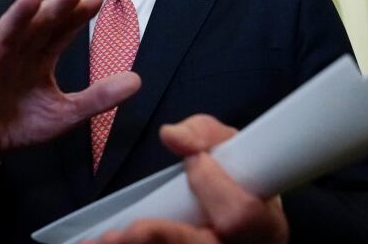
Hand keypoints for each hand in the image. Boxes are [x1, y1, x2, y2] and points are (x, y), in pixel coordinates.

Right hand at [0, 0, 140, 183]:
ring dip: (17, 17)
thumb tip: (137, 80)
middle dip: (55, 7)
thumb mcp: (66, 114)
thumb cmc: (23, 123)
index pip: (61, 30)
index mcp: (40, 57)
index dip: (77, 15)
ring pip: (5, 37)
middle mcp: (16, 54)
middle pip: (37, 26)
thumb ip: (98, 98)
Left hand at [89, 115, 288, 243]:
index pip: (240, 215)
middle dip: (161, 236)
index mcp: (264, 225)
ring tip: (103, 240)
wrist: (236, 216)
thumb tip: (170, 135)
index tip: (194, 162)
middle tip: (124, 231)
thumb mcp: (227, 147)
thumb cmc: (236, 177)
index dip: (214, 188)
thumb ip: (202, 134)